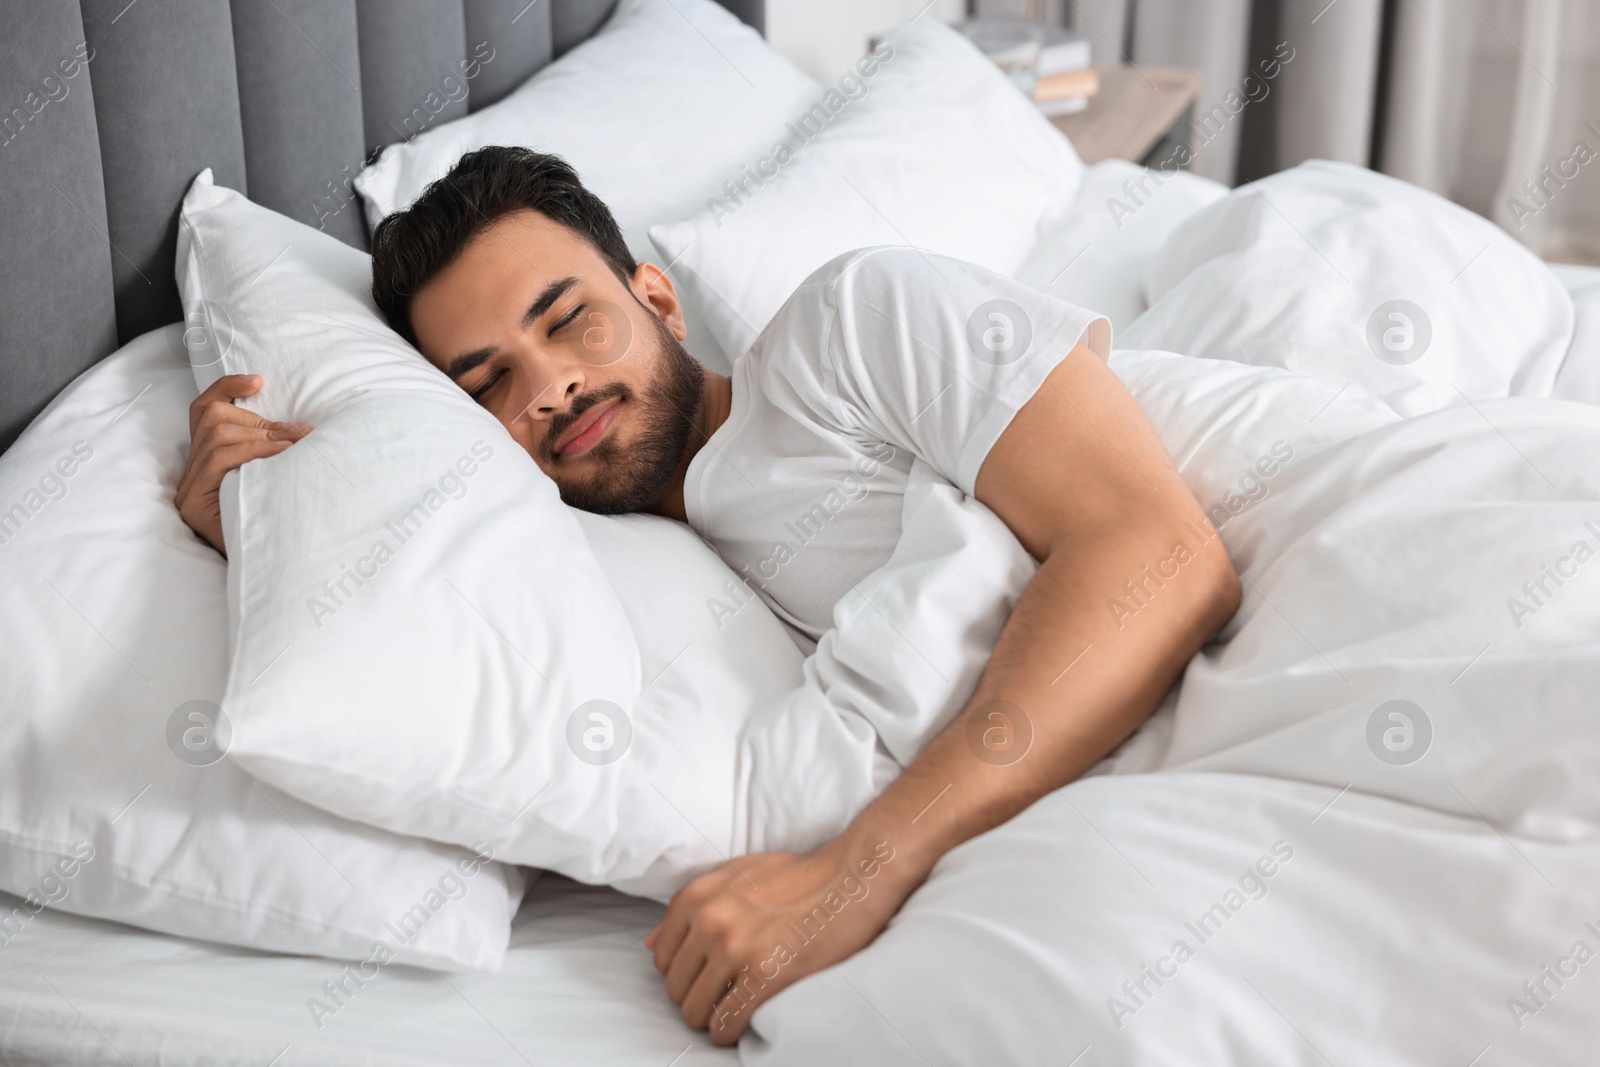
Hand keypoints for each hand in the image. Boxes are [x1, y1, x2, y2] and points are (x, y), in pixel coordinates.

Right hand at [175, 374, 308, 555]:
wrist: (273, 572)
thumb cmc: (279, 524)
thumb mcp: (277, 478)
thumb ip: (275, 451)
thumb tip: (301, 428)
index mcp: (207, 462)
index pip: (204, 410)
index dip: (227, 387)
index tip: (258, 380)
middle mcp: (191, 473)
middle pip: (212, 417)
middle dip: (259, 419)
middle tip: (299, 435)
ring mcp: (189, 489)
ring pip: (216, 434)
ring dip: (262, 434)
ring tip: (296, 446)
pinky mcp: (193, 504)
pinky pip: (218, 459)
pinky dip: (254, 450)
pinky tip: (283, 455)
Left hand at [645, 838, 908, 1044]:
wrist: (852, 874)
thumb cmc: (799, 874)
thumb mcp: (737, 875)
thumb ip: (693, 906)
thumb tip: (650, 944)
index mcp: (698, 896)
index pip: (662, 956)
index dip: (684, 973)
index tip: (706, 977)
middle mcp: (710, 921)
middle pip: (676, 987)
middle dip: (696, 997)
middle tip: (723, 997)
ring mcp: (736, 949)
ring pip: (695, 1010)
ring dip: (711, 1018)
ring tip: (733, 1011)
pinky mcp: (765, 975)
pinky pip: (726, 1023)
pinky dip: (729, 1032)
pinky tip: (743, 1025)